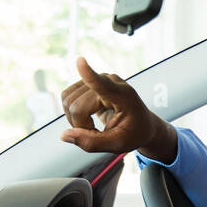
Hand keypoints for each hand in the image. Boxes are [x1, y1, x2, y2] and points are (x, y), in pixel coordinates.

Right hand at [59, 56, 175, 159]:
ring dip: (75, 119)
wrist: (142, 124)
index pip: (103, 84)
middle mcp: (109, 81)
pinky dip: (72, 113)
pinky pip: (66, 97)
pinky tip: (87, 118)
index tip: (80, 61)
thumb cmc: (134, 133)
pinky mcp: (88, 82)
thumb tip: (64, 135)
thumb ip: (92, 142)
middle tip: (97, 132)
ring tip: (94, 125)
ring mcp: (98, 79)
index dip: (89, 74)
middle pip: (76, 106)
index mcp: (124, 96)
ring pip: (67, 101)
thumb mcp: (117, 144)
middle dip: (80, 125)